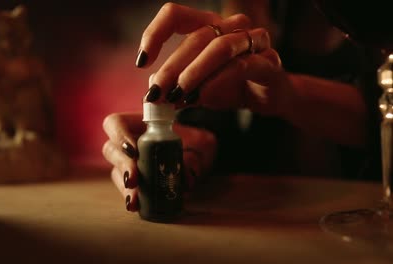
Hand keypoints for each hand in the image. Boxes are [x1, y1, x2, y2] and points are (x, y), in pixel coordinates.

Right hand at [102, 112, 216, 211]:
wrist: (201, 154)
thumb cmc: (196, 140)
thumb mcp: (200, 143)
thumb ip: (195, 156)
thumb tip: (186, 180)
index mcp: (139, 124)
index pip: (115, 123)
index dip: (118, 135)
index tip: (133, 150)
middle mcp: (129, 143)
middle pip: (111, 150)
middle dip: (122, 165)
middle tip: (133, 178)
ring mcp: (129, 163)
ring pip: (116, 172)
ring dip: (123, 186)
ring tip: (134, 200)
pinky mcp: (134, 182)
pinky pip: (126, 189)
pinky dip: (130, 197)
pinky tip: (136, 206)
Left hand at [137, 3, 290, 117]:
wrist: (271, 96)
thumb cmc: (231, 85)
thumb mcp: (198, 88)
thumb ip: (178, 89)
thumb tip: (154, 98)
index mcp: (209, 24)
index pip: (176, 15)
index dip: (155, 34)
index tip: (141, 62)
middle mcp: (231, 26)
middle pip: (196, 37)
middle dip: (171, 68)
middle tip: (156, 93)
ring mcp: (253, 40)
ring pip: (218, 48)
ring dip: (193, 73)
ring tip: (176, 96)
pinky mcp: (268, 61)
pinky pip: (240, 66)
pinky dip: (217, 82)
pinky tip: (202, 98)